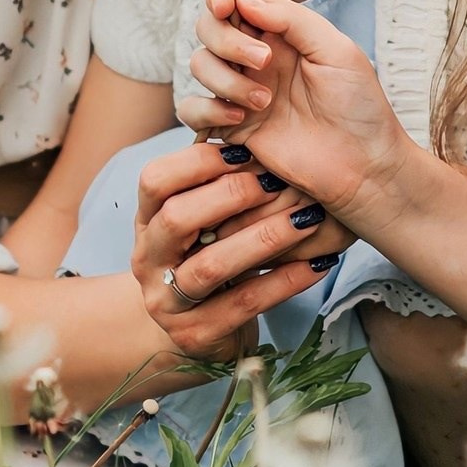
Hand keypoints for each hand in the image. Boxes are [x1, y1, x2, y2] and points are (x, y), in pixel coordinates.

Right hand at [132, 139, 346, 358]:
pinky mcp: (196, 336)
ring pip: (211, 266)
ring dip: (264, 238)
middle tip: (277, 182)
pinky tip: (319, 263)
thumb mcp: (204, 222)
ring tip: (308, 218)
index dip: (197, 161)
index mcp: (147, 222)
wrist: (199, 332)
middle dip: (230, 196)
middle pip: (176, 218)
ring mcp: (167, 303)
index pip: (155, 180)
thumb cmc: (210, 258)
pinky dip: (285, 282)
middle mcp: (148, 260)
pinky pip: (244, 305)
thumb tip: (257, 131)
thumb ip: (217, 185)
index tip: (244, 150)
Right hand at [189, 0, 416, 224]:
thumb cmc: (360, 107)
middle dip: (227, 40)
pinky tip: (241, 118)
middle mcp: (255, 58)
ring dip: (225, 78)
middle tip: (263, 61)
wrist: (363, 166)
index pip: (236, 0)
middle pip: (209, 28)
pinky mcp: (231, 127)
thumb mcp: (337, 51)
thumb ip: (292, 19)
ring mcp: (241, 91)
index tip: (226, 6)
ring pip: (199, 64)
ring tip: (266, 101)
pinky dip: (207, 109)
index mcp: (281, 34)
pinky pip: (192, 109)